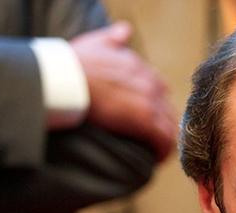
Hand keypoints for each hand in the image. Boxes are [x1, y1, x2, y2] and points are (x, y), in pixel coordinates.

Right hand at [70, 21, 176, 159]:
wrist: (65, 79)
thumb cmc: (73, 64)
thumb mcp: (96, 42)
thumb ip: (113, 38)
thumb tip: (125, 31)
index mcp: (139, 67)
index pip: (159, 89)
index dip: (155, 106)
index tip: (148, 120)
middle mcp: (150, 82)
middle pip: (167, 109)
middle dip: (163, 125)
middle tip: (153, 141)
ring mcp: (149, 101)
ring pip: (170, 125)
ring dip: (165, 140)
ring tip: (156, 153)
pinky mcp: (145, 120)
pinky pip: (165, 139)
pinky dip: (163, 151)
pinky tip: (156, 159)